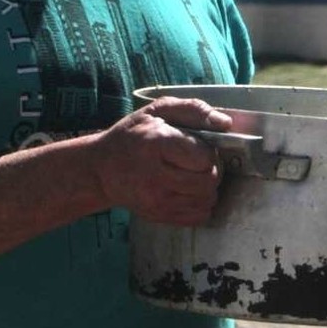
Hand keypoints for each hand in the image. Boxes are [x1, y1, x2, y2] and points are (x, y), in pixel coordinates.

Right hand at [90, 97, 229, 224]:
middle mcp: (156, 177)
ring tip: (192, 175)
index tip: (197, 146)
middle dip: (211, 169)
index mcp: (157, 144)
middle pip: (209, 180)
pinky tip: (188, 191)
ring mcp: (157, 201)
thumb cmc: (132, 136)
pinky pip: (198, 217)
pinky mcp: (159, 216)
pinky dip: (200, 204)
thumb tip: (225, 123)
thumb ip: (194, 110)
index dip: (208, 150)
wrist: (101, 170)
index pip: (204, 157)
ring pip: (207, 200)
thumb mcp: (158, 111)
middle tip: (197, 162)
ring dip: (208, 187)